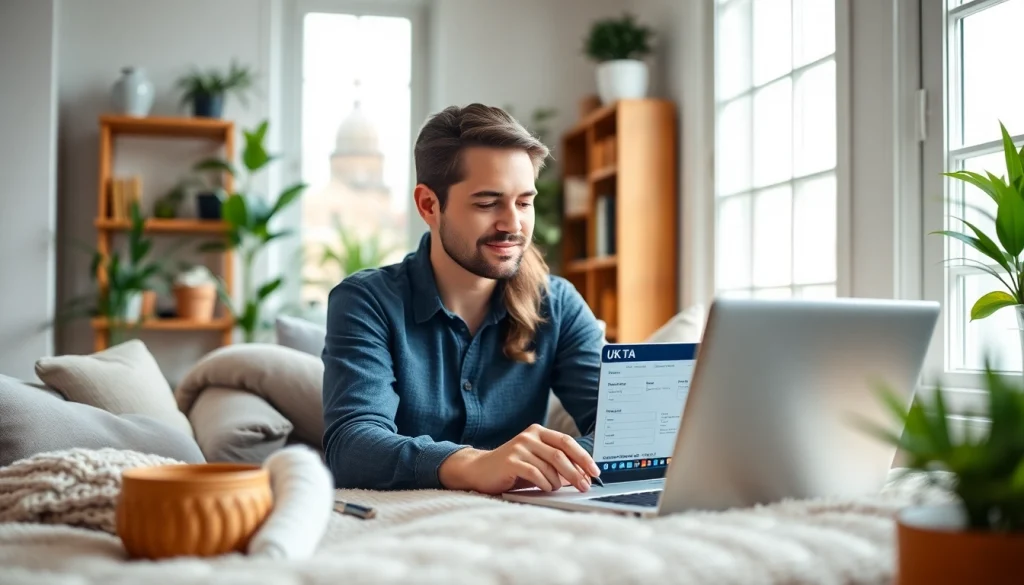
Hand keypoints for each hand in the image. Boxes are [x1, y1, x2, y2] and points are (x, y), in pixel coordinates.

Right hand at [438, 424, 600, 494]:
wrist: (479, 470)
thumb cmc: (512, 468)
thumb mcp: (536, 461)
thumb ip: (555, 463)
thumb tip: (583, 475)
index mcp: (538, 432)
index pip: (566, 442)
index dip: (583, 456)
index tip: (595, 471)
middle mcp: (529, 436)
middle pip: (560, 454)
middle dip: (576, 472)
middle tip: (585, 486)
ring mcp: (519, 447)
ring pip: (549, 466)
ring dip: (557, 482)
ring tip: (557, 489)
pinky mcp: (510, 461)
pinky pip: (535, 473)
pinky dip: (544, 484)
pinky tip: (545, 489)